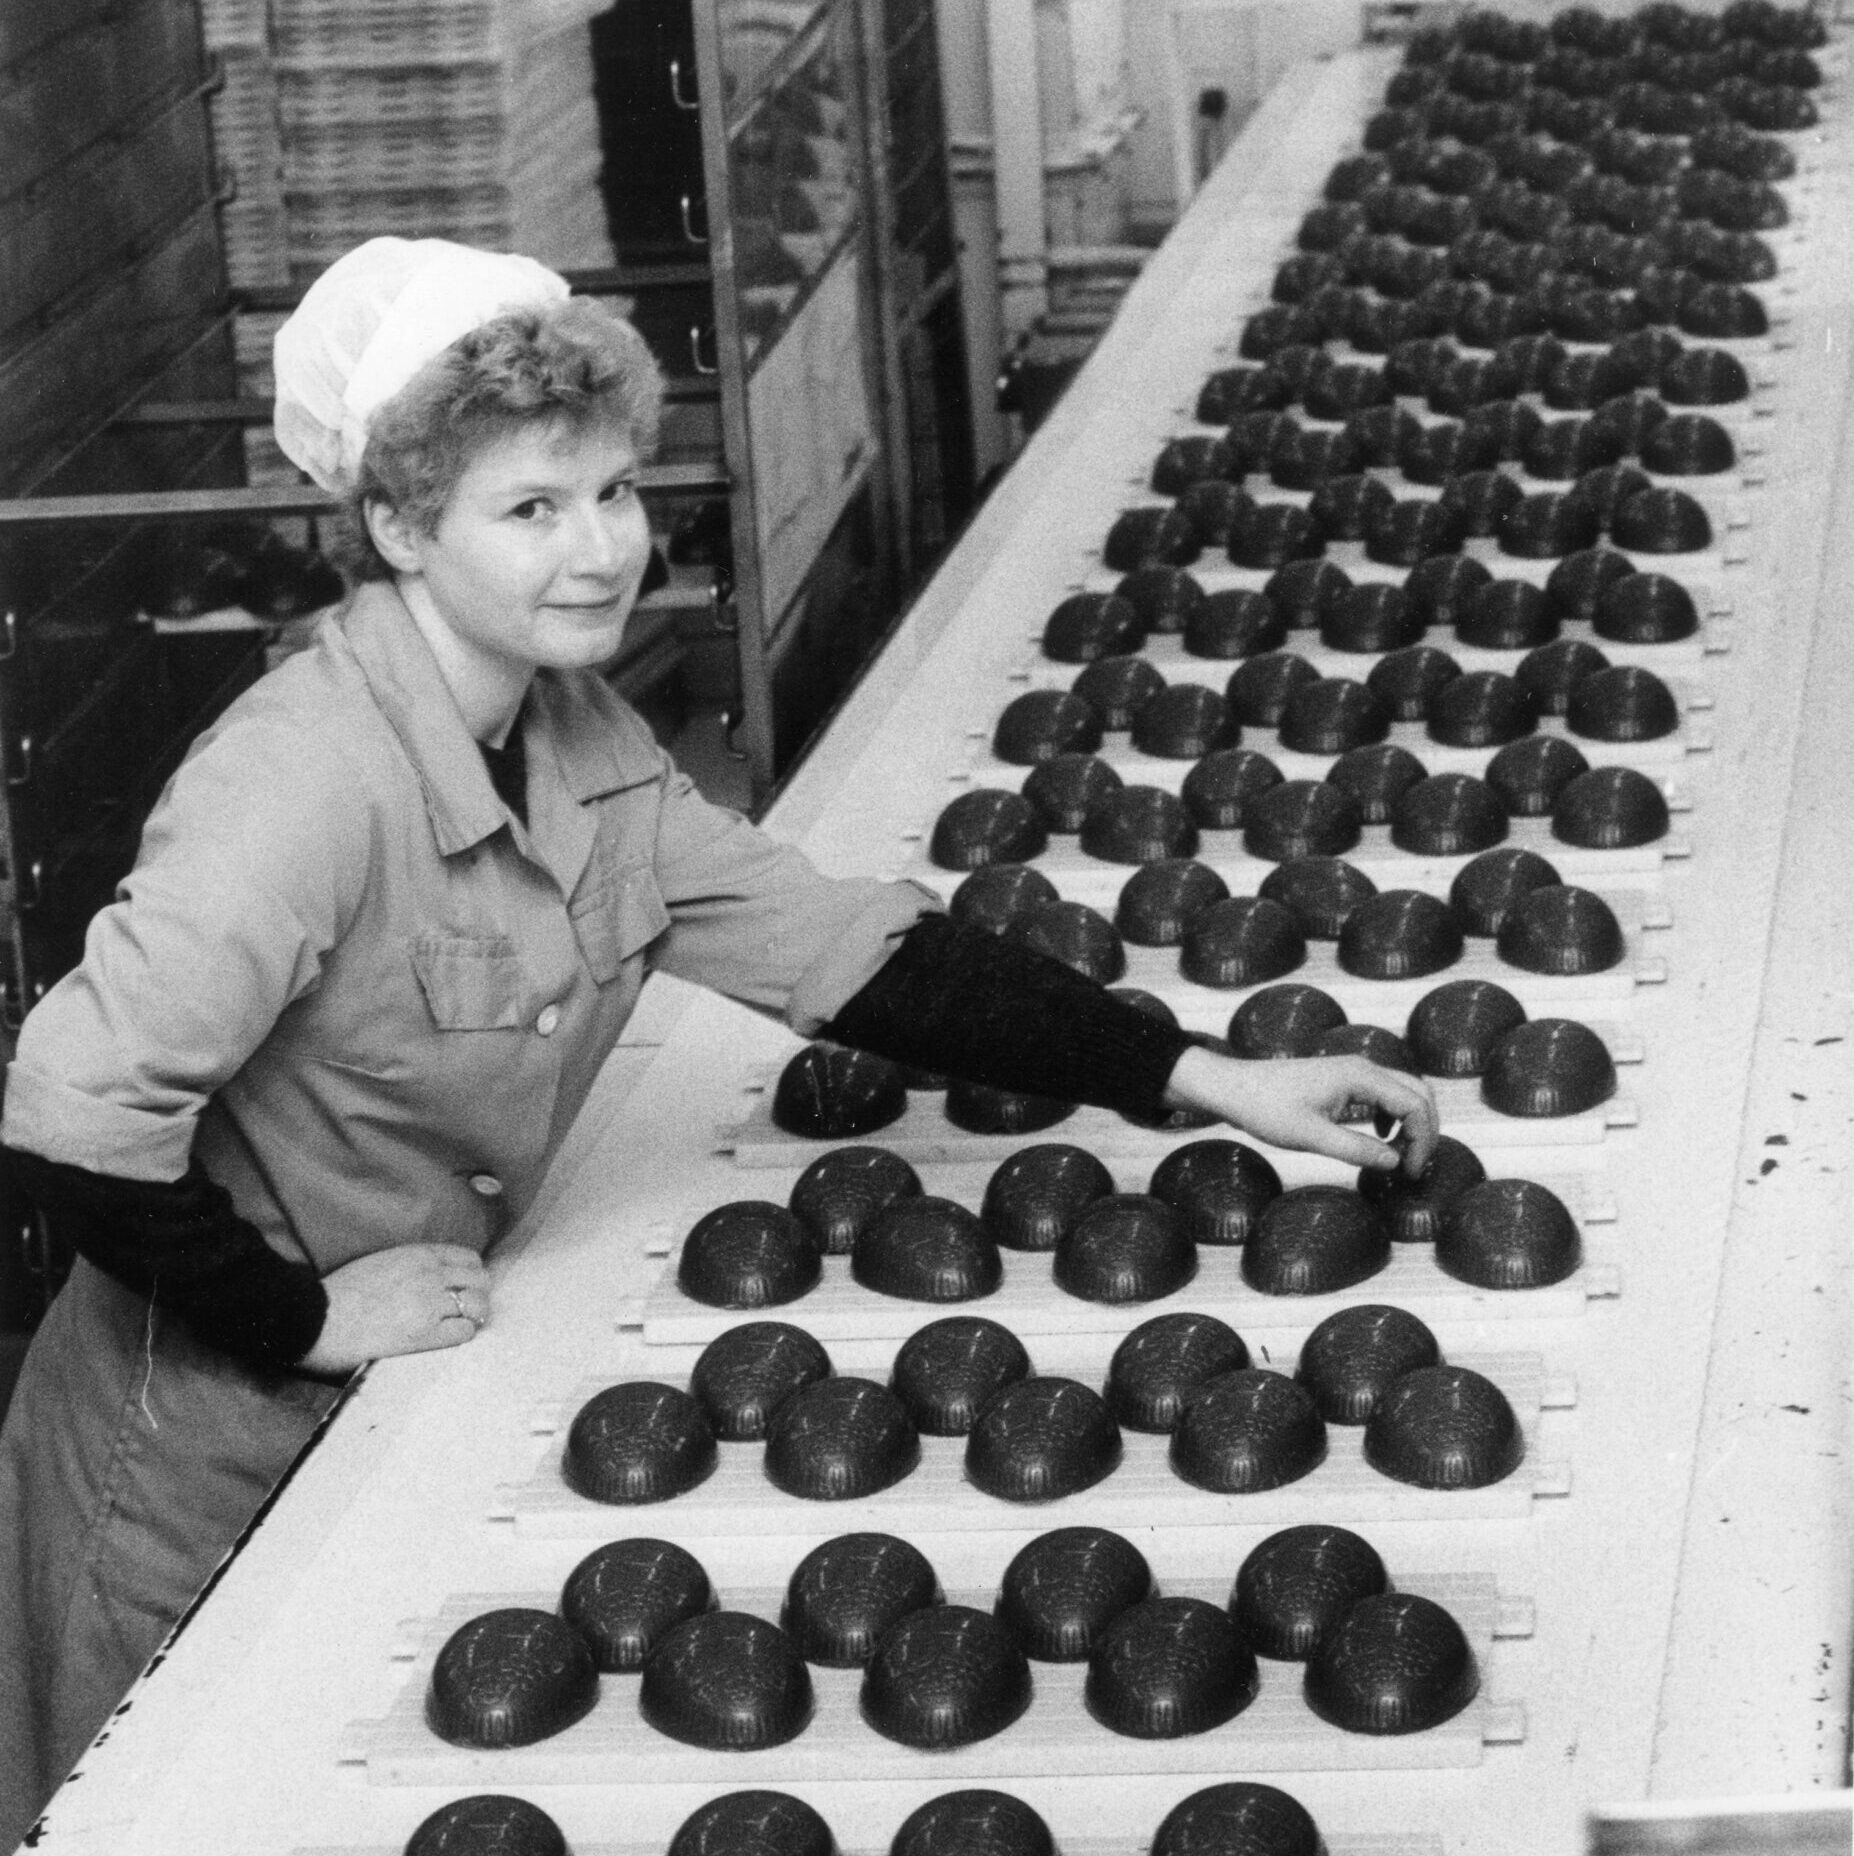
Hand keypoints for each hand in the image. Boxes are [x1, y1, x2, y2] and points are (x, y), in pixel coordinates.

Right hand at [298, 1244, 489, 1376]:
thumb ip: (410, 1266)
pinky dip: (461, 1336)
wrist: (313, 1319)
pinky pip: (464, 1332)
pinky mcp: (424, 1334)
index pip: (468, 1258)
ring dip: (472, 1316)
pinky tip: (445, 1339)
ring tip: (457, 1326)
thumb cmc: (338, 1294)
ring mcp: (429, 1303)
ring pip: (478, 1305)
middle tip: (463, 1310)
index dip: (469, 1275)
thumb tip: (429, 1279)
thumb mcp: (380, 1263)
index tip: (461, 1288)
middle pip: (480, 1280)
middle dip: (476, 1294)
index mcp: (417, 1255)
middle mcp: (430, 1274)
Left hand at [1163, 1046, 1439, 1175]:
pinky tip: (1379, 1137)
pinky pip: (1384, 1093)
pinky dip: (1393, 1115)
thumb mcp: (1309, 1136)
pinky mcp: (1343, 1079)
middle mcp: (1363, 1067)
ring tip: (1400, 1156)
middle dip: (1426, 1131)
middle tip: (1412, 1167)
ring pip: (1404, 1092)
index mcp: (1360, 1076)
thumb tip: (1395, 1162)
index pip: (1415, 1105)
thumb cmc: (1265, 1108)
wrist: (1233, 1087)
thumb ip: (1354, 1150)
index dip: (1422, 1141)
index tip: (1408, 1173)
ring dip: (1411, 1122)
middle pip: (1419, 1093)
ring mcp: (1354, 1071)